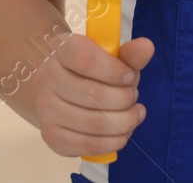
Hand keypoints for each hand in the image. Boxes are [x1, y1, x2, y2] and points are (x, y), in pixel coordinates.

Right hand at [31, 35, 153, 157]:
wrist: (60, 92)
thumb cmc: (92, 71)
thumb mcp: (110, 58)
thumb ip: (129, 54)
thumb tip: (146, 47)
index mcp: (62, 49)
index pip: (84, 59)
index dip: (113, 71)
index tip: (130, 77)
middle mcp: (47, 78)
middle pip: (93, 94)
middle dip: (124, 99)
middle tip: (133, 97)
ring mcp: (46, 108)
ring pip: (94, 123)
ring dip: (124, 122)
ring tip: (133, 115)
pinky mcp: (51, 136)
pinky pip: (88, 145)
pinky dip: (113, 141)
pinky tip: (123, 133)